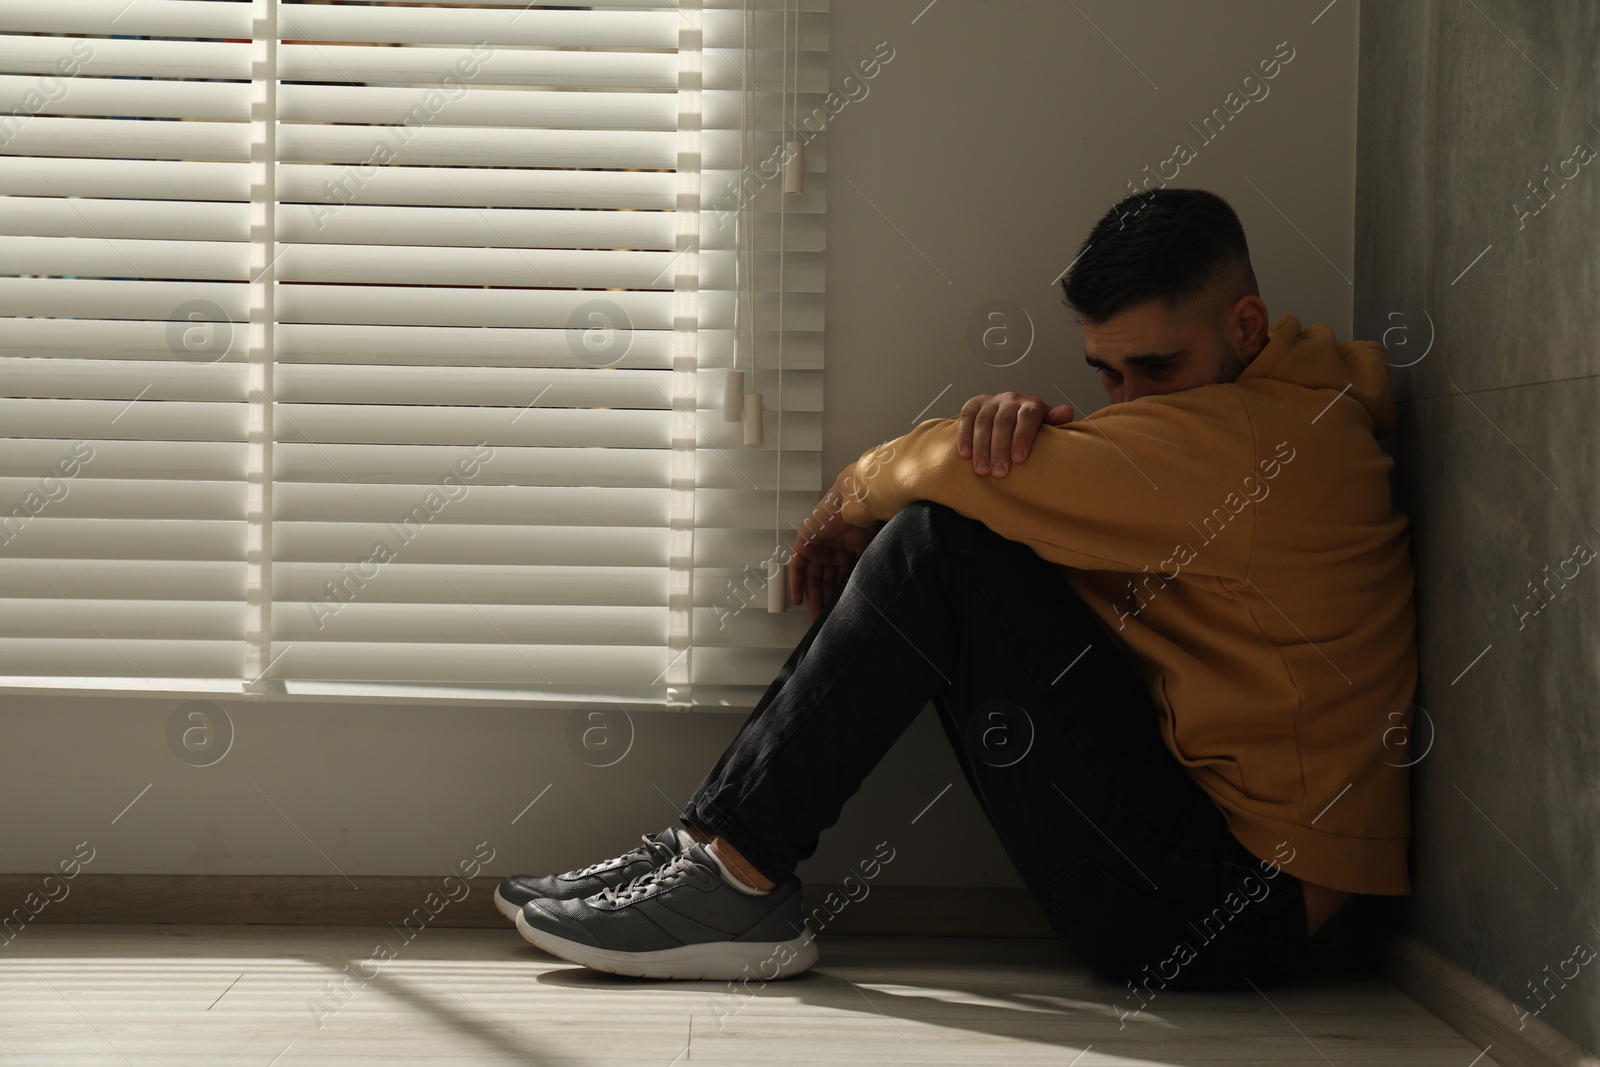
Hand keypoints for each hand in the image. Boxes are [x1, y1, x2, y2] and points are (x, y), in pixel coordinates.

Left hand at [789, 472, 886, 620]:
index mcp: (846, 551)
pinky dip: (797, 582)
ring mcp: (817, 546)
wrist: (859, 503)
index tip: (837, 612)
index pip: (838, 578)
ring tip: (814, 616)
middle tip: (823, 620)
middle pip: (824, 580)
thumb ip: (860, 569)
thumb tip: (863, 594)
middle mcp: (830, 550)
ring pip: (812, 577)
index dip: (836, 596)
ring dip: (812, 596)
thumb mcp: (867, 552)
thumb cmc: (868, 521)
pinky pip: (797, 566)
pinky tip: (799, 600)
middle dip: (823, 601)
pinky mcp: (805, 541)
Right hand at [956, 392, 1074, 475]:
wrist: (1013, 412)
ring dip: (981, 447)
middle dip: (1000, 448)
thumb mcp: (1046, 425)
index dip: (1023, 437)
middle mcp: (1010, 399)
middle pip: (1003, 421)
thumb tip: (1067, 412)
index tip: (1019, 458)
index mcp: (1030, 404)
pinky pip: (966, 418)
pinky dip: (964, 436)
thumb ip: (1055, 421)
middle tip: (999, 472)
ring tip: (982, 470)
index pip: (1027, 416)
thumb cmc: (1031, 426)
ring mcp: (990, 401)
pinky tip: (966, 454)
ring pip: (983, 422)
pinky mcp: (973, 404)